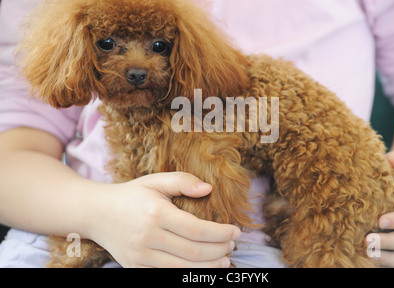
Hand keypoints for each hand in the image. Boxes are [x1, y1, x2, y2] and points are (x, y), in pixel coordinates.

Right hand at [87, 172, 240, 267]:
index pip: (197, 230)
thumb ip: (182, 181)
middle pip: (194, 252)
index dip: (221, 233)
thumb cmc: (132, 195)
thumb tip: (208, 188)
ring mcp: (140, 256)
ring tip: (224, 261)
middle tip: (232, 246)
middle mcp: (148, 237)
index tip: (236, 231)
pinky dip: (187, 274)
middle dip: (219, 251)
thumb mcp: (155, 180)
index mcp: (156, 213)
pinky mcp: (135, 267)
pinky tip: (201, 268)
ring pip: (182, 268)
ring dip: (208, 268)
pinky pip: (166, 275)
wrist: (96, 213)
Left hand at [366, 151, 393, 266]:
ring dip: (390, 259)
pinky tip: (369, 264)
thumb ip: (393, 162)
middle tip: (367, 242)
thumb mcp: (388, 170)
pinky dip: (389, 266)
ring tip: (369, 256)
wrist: (381, 199)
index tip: (380, 221)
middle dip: (391, 242)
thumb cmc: (383, 183)